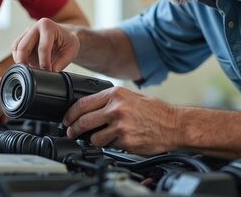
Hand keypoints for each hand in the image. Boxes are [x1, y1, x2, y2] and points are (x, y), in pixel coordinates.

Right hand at [11, 18, 78, 70]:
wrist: (65, 36)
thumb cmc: (68, 41)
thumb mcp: (71, 51)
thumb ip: (62, 62)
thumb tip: (51, 73)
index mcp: (47, 26)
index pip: (43, 48)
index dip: (45, 63)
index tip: (49, 72)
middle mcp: (34, 27)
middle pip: (23, 46)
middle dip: (26, 63)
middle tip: (32, 73)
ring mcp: (27, 32)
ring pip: (16, 47)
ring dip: (20, 60)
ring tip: (30, 69)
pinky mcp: (22, 38)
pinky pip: (15, 49)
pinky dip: (19, 58)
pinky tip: (28, 64)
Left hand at [63, 87, 177, 154]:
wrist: (174, 125)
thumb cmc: (155, 111)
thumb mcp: (130, 96)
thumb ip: (110, 100)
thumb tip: (89, 107)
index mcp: (115, 95)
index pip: (83, 103)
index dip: (70, 114)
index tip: (66, 119)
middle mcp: (116, 109)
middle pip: (83, 121)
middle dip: (73, 129)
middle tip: (71, 132)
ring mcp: (120, 126)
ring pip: (93, 137)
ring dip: (92, 140)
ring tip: (97, 138)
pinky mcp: (125, 141)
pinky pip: (108, 146)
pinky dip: (108, 145)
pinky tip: (116, 140)